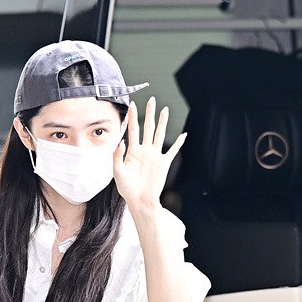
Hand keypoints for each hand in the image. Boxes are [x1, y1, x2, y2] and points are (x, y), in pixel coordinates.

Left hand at [113, 97, 185, 213]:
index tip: (132, 104)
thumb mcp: (117, 172)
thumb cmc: (127, 189)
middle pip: (148, 127)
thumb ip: (117, 156)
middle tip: (151, 99)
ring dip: (163, 122)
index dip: (133, 117)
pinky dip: (179, 143)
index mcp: (133, 151)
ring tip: (164, 110)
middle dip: (149, 113)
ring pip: (159, 134)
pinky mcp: (164, 163)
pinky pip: (172, 150)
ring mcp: (155, 156)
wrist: (140, 201)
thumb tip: (121, 141)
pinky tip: (184, 135)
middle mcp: (145, 151)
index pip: (133, 130)